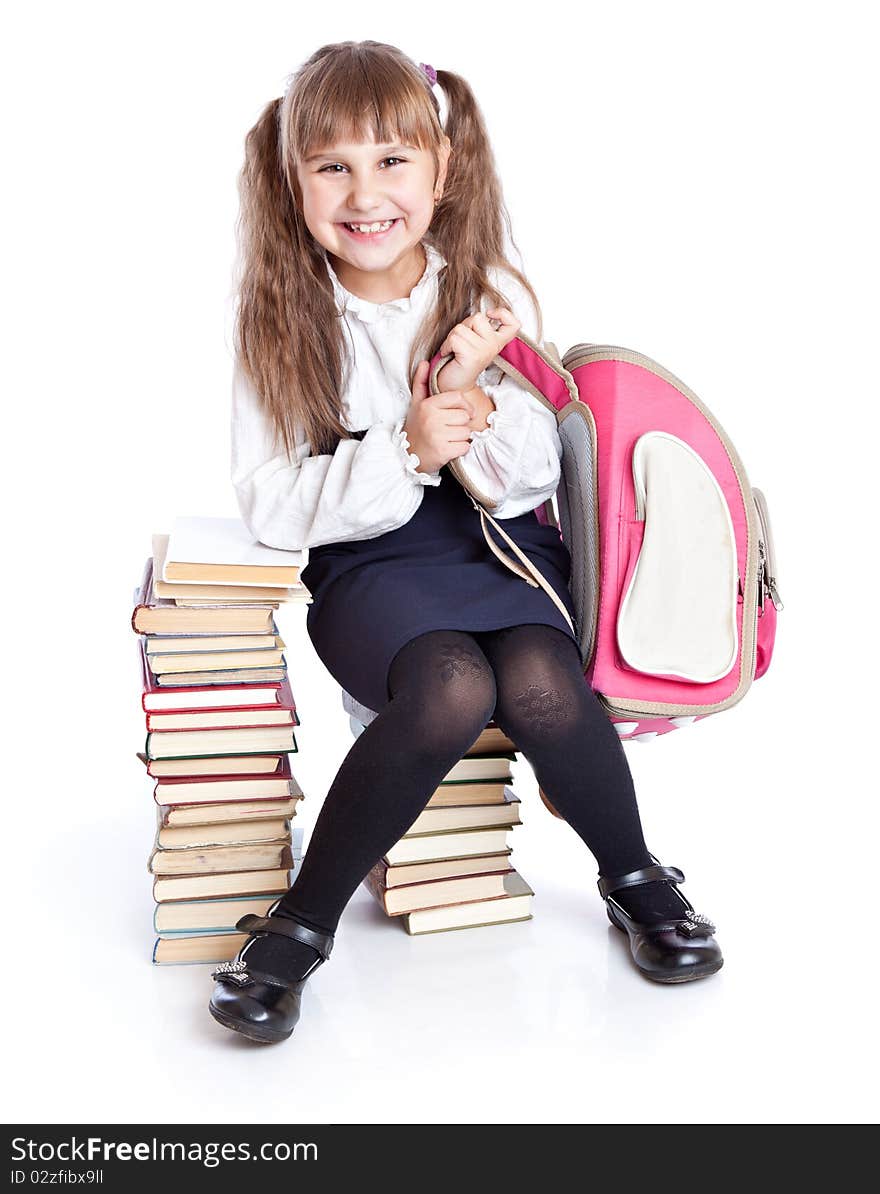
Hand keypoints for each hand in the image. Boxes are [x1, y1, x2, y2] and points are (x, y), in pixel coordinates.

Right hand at [404, 360, 475, 474]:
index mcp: (428, 405)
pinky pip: (465, 446)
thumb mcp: (416, 405)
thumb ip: (421, 383)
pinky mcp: (443, 451)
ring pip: (467, 432)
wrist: (406, 456)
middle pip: (465, 416)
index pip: (458, 398)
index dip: (465, 406)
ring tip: (447, 439)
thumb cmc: (415, 429)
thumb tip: (425, 363)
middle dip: (461, 424)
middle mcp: (432, 419)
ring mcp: (438, 435)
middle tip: (448, 429)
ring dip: (460, 438)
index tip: (464, 412)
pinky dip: (460, 449)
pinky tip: (448, 448)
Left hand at [435, 307, 520, 392]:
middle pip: (478, 317)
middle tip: (461, 343)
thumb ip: (479, 328)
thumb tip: (476, 316)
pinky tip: (449, 354)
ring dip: (451, 337)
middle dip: (463, 326)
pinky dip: (446, 345)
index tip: (491, 315)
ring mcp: (485, 351)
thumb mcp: (475, 342)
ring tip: (454, 350)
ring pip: (461, 328)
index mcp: (497, 342)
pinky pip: (454, 338)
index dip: (503, 313)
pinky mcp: (472, 356)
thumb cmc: (460, 362)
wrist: (454, 386)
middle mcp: (494, 346)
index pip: (513, 324)